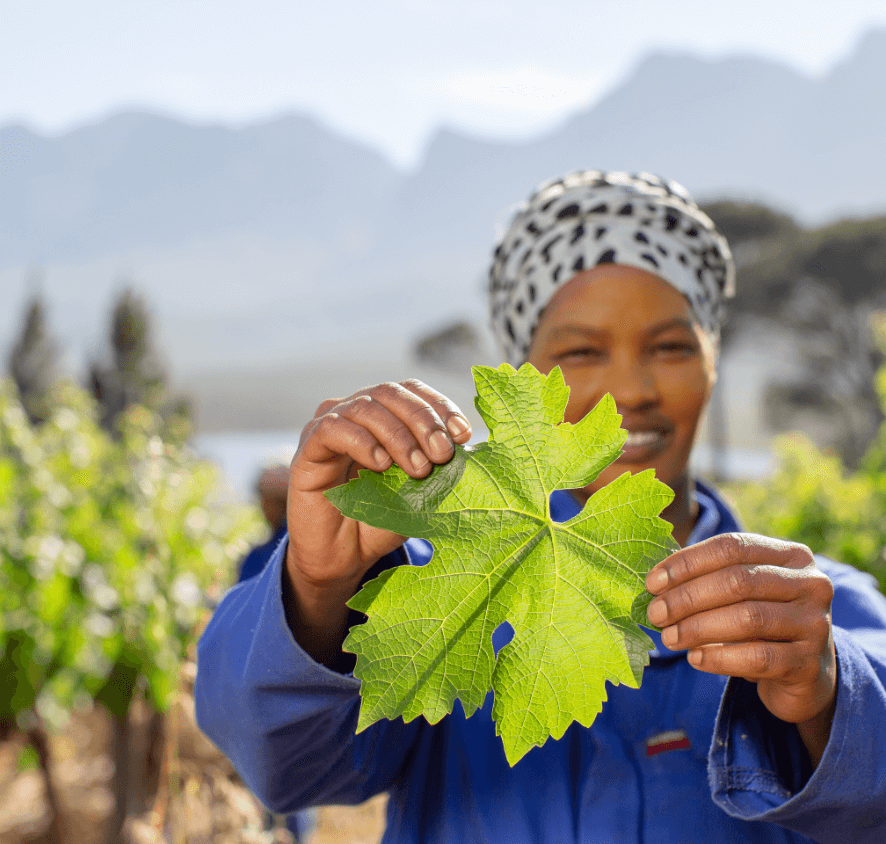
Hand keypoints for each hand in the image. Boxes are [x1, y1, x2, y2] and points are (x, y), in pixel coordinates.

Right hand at [284, 380, 471, 663]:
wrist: (343, 560)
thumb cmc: (382, 522)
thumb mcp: (420, 493)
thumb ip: (440, 469)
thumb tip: (476, 451)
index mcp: (385, 416)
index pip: (414, 392)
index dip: (440, 406)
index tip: (463, 434)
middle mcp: (357, 413)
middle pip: (392, 392)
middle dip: (423, 420)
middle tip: (442, 454)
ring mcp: (330, 426)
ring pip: (366, 406)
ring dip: (398, 434)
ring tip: (417, 468)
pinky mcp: (308, 448)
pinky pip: (333, 428)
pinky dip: (362, 441)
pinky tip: (381, 464)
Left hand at [645, 533, 835, 764]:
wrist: (807, 674)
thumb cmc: (761, 623)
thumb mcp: (741, 592)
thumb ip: (708, 578)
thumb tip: (654, 583)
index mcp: (791, 555)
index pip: (732, 547)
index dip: (688, 562)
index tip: (652, 582)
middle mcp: (811, 583)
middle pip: (737, 581)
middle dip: (688, 597)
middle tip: (655, 614)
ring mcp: (816, 623)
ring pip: (747, 618)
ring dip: (698, 628)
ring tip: (670, 638)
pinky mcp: (810, 663)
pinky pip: (757, 657)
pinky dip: (719, 657)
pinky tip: (695, 658)